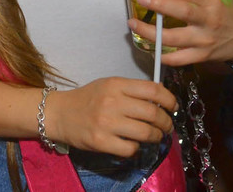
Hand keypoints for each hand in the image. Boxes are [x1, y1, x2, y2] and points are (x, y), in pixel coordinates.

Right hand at [49, 78, 175, 156]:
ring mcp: (106, 123)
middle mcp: (112, 102)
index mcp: (115, 84)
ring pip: (146, 133)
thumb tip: (162, 96)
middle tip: (166, 126)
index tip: (173, 107)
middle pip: (153, 114)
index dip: (169, 99)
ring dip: (155, 137)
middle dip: (166, 123)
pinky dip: (135, 148)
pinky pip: (131, 148)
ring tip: (154, 136)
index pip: (153, 90)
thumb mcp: (108, 86)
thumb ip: (132, 90)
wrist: (59, 113)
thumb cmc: (87, 99)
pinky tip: (131, 144)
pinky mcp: (101, 141)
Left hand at [128, 0, 232, 64]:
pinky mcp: (202, 56)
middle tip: (140, 0)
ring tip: (133, 23)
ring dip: (151, 32)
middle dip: (158, 5)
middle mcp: (209, 20)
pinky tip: (151, 48)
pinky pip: (180, 59)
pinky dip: (164, 56)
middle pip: (182, 12)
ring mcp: (205, 40)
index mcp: (212, 0)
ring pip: (175, 38)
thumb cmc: (228, 8)